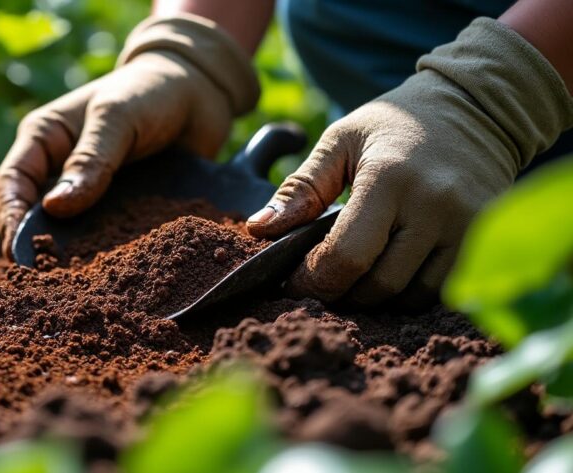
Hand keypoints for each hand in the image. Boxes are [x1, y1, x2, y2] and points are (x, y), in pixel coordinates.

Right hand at [0, 14, 258, 259]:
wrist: (199, 92)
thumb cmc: (148, 92)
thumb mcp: (116, 117)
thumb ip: (90, 159)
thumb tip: (56, 209)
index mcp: (45, 138)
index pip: (12, 182)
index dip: (10, 217)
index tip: (18, 251)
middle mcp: (60, 168)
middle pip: (34, 214)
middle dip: (35, 245)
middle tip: (41, 281)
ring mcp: (91, 191)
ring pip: (70, 230)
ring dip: (70, 257)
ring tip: (72, 287)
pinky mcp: (121, 207)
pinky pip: (107, 236)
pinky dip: (105, 255)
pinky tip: (111, 276)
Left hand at [247, 18, 572, 305]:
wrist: (475, 108)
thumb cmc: (394, 125)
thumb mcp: (340, 141)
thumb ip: (300, 188)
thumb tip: (259, 229)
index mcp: (389, 177)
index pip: (346, 255)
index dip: (313, 281)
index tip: (294, 283)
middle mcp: (434, 204)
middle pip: (377, 284)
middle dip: (341, 292)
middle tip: (322, 280)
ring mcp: (467, 225)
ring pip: (409, 296)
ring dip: (375, 297)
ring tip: (356, 273)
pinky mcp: (485, 239)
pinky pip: (441, 292)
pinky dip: (410, 293)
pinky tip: (393, 270)